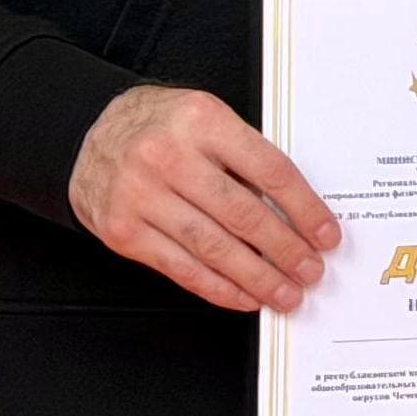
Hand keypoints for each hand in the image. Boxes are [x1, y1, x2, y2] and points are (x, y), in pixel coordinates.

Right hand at [69, 83, 341, 314]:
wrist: (90, 134)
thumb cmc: (162, 127)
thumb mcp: (208, 119)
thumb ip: (246, 156)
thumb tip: (298, 212)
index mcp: (203, 121)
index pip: (270, 170)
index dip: (305, 209)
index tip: (326, 235)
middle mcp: (168, 157)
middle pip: (243, 213)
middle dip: (285, 250)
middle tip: (311, 271)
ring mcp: (141, 196)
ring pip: (212, 247)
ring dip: (256, 277)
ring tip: (285, 293)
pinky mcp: (123, 230)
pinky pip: (180, 267)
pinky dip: (217, 287)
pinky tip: (244, 296)